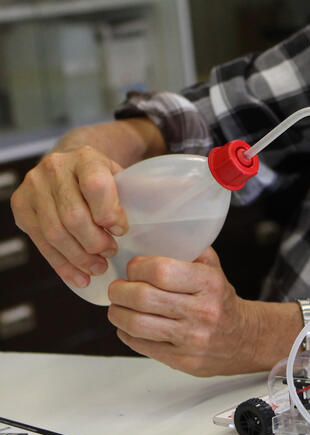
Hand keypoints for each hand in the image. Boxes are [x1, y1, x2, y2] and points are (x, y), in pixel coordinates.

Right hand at [12, 146, 127, 289]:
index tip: (121, 230)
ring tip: (98, 267)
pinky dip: (62, 265)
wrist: (68, 167)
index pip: (95, 186)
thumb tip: (163, 210)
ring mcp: (33, 188)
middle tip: (110, 253)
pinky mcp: (21, 207)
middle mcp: (54, 169)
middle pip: (73, 216)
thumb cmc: (100, 177)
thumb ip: (135, 193)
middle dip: (94, 242)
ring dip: (79, 257)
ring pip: (55, 233)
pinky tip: (79, 277)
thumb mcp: (120, 176)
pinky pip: (41, 243)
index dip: (109, 213)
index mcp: (85, 158)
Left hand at [107, 248, 275, 375]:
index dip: (137, 267)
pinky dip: (126, 333)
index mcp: (209, 283)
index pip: (160, 271)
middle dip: (119, 291)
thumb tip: (151, 237)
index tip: (133, 268)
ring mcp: (192, 339)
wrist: (244, 338)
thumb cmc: (220, 300)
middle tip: (118, 288)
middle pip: (142, 298)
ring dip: (117, 313)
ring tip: (119, 307)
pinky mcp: (182, 360)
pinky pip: (139, 345)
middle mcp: (202, 311)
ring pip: (135, 324)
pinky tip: (131, 325)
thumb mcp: (213, 269)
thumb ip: (188, 251)